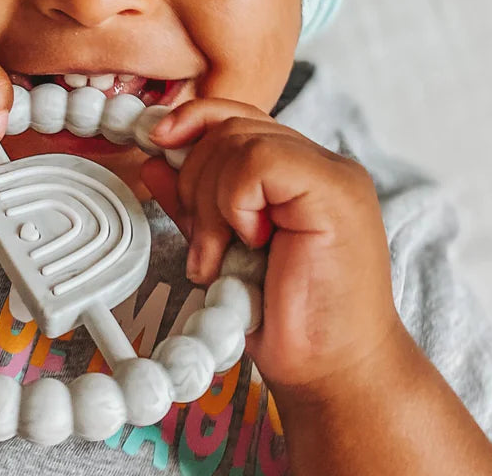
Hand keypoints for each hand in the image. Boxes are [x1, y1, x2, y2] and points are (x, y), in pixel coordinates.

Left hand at [141, 99, 403, 398]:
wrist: (334, 375)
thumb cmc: (288, 321)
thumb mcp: (225, 248)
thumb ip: (196, 202)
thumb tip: (155, 161)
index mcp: (299, 171)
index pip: (237, 116)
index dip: (192, 122)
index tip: (157, 145)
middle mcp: (321, 163)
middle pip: (230, 123)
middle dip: (195, 178)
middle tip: (204, 244)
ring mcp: (333, 174)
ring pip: (239, 139)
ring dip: (212, 201)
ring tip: (221, 256)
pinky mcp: (336, 190)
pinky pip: (259, 161)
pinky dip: (236, 201)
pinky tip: (251, 242)